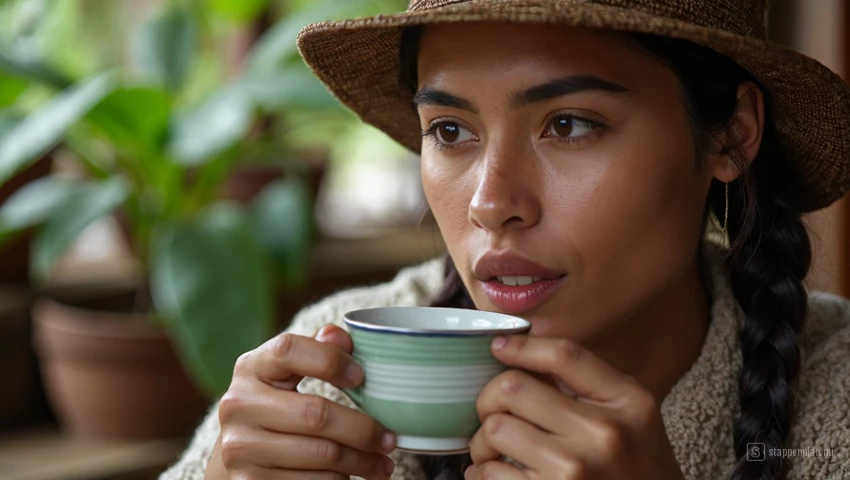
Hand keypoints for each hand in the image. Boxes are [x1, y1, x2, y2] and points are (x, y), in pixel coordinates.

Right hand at [206, 325, 396, 479]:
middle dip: (363, 429)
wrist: (239, 453)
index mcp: (250, 367)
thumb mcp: (287, 373)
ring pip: (322, 454)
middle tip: (389, 439)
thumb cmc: (277, 405)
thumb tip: (340, 335)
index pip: (288, 350)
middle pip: (316, 414)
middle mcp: (238, 405)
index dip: (330, 360)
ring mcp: (241, 447)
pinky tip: (353, 476)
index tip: (361, 376)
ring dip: (361, 461)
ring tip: (382, 462)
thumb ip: (315, 350)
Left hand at [465, 336, 683, 479]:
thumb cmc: (637, 470)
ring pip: (496, 429)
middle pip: (514, 388)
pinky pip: (491, 473)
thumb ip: (589, 385)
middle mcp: (603, 433)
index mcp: (627, 401)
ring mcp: (574, 469)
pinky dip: (484, 472)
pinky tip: (496, 472)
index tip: (499, 347)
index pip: (564, 356)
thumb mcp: (632, 416)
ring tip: (494, 448)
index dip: (522, 346)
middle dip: (490, 397)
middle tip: (492, 410)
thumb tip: (520, 358)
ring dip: (483, 439)